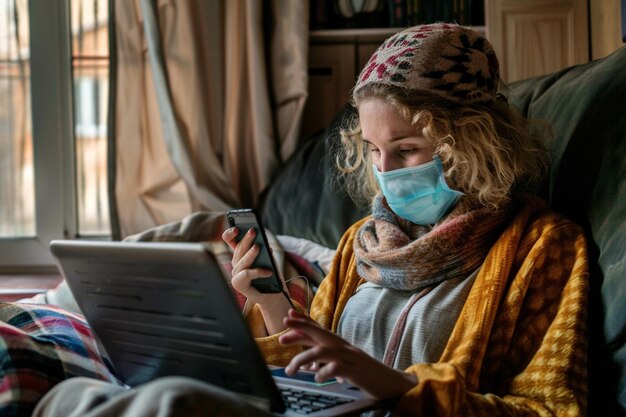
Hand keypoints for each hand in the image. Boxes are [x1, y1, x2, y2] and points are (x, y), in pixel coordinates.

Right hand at [222, 227, 289, 332]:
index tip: (236, 228)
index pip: (229, 240)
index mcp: (241, 254)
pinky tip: (269, 271)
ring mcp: (236, 273)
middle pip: (238, 248)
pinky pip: (247, 274)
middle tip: (253, 230)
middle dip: (246, 238)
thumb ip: (265, 251)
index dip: (230, 233)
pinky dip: (259, 272)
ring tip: (258, 247)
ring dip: (250, 253)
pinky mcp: (238, 283)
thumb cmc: (270, 275)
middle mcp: (236, 262)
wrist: (272, 294)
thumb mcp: (269, 259)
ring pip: (242, 261)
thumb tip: (263, 243)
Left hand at [279, 309, 417, 400]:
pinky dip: (323, 372)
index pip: (320, 329)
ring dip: (303, 358)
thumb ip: (329, 360)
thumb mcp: (346, 363)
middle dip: (301, 328)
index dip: (305, 321)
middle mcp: (345, 348)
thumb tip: (308, 363)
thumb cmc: (367, 374)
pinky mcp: (356, 372)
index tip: (289, 315)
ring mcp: (350, 358)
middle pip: (320, 333)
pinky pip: (336, 368)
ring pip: (323, 351)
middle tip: (283, 330)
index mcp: (342, 345)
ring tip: (290, 369)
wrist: (393, 384)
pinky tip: (316, 377)